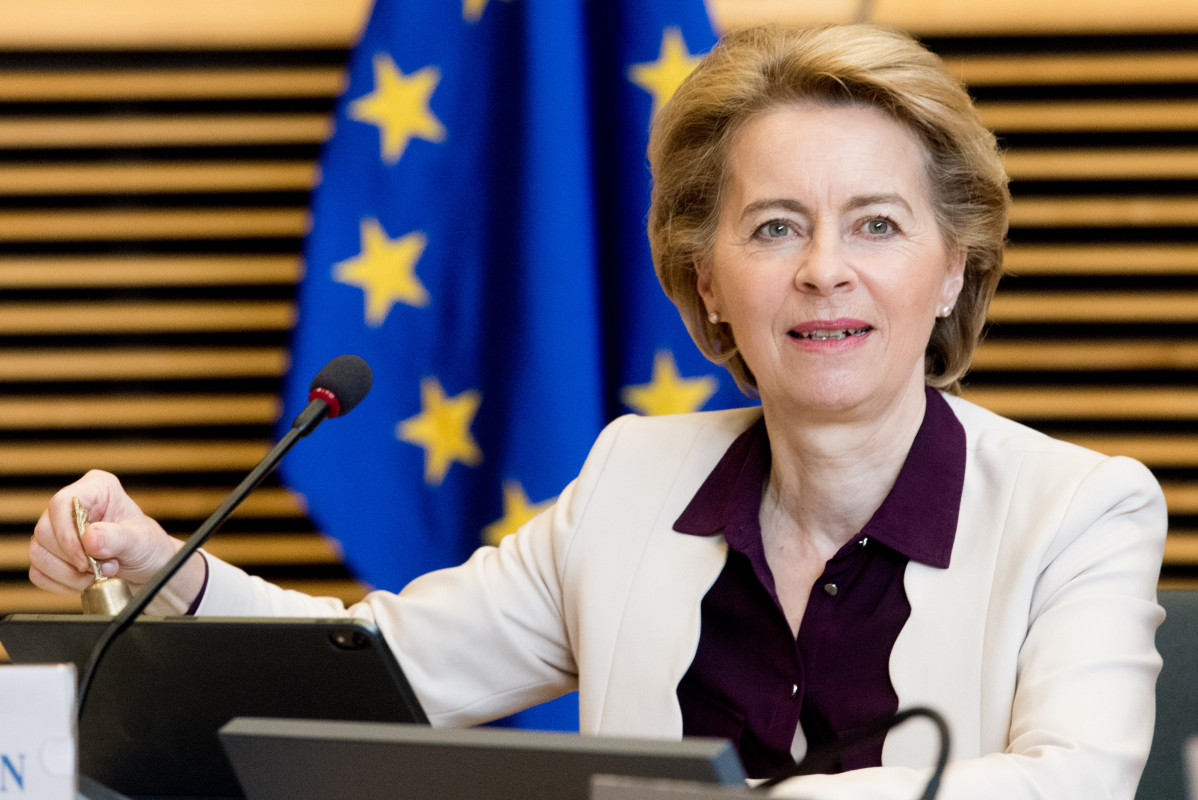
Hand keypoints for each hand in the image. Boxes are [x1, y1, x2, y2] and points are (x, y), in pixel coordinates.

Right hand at [30, 470, 182, 595]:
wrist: (148, 568)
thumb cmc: (147, 546)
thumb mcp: (140, 541)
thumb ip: (117, 538)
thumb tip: (89, 538)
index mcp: (96, 488)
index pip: (61, 503)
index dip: (68, 534)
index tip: (86, 560)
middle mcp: (71, 504)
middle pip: (45, 531)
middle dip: (73, 559)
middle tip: (103, 569)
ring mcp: (57, 528)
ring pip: (38, 553)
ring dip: (67, 574)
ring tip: (98, 575)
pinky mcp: (50, 553)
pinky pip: (38, 572)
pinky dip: (60, 583)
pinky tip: (84, 581)